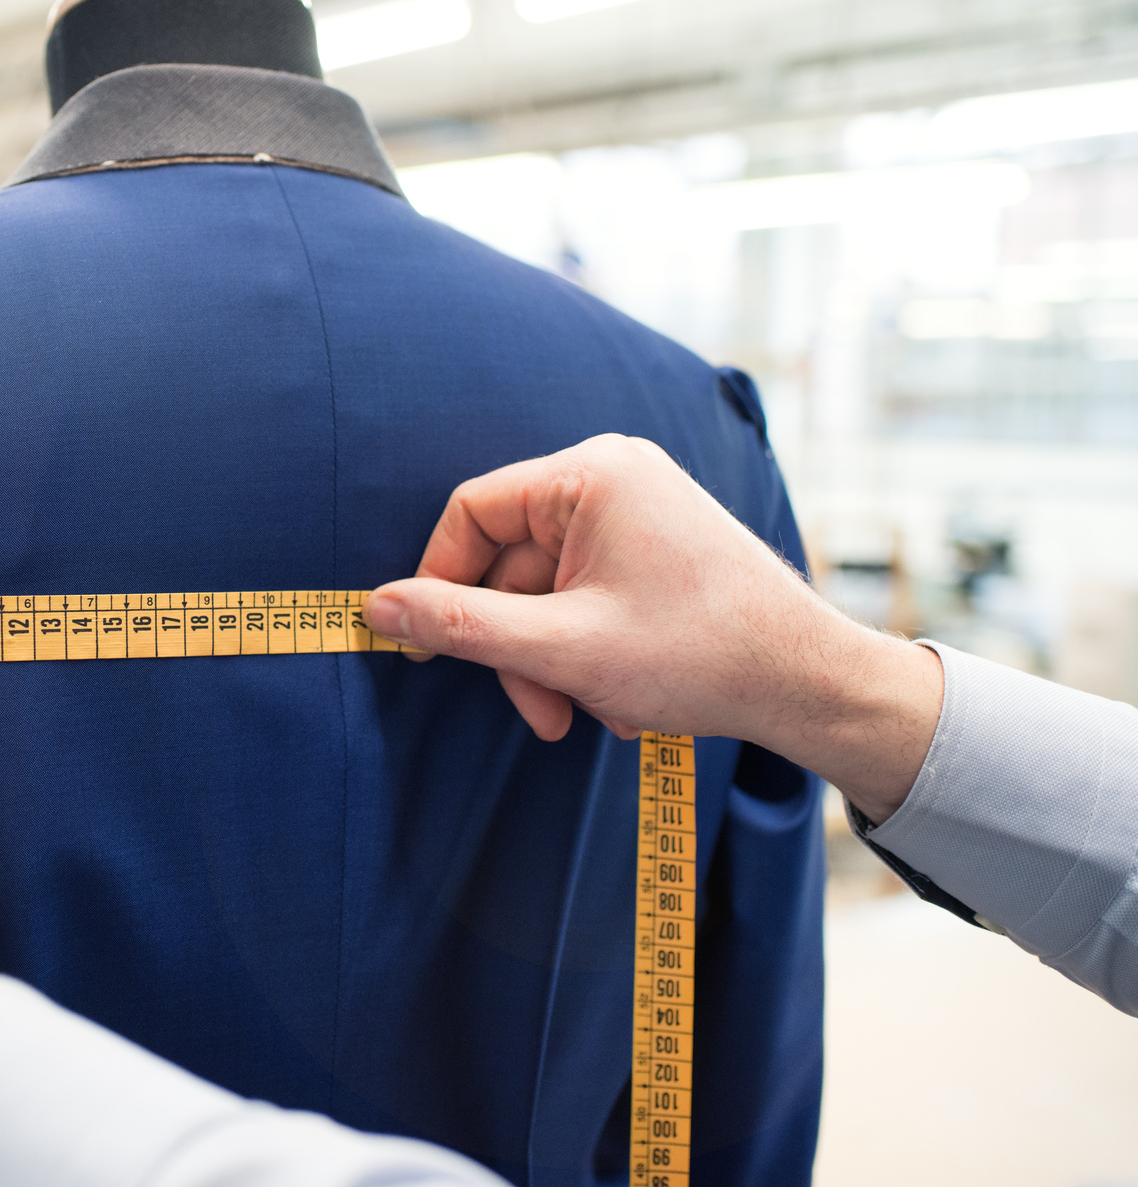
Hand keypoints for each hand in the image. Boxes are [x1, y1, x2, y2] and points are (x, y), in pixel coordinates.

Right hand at [364, 434, 941, 822]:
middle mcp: (612, 477)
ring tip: (590, 711)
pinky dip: (586, 651)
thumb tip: (375, 606)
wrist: (811, 683)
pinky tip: (620, 697)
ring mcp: (637, 512)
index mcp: (591, 475)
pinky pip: (583, 595)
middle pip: (509, 562)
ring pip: (545, 591)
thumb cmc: (700, 654)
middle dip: (516, 646)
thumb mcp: (563, 648)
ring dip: (553, 661)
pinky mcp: (652, 548)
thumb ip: (461, 624)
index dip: (438, 582)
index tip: (429, 646)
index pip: (472, 514)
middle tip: (540, 711)